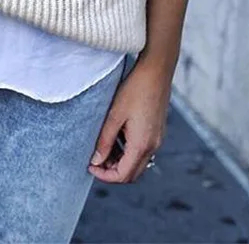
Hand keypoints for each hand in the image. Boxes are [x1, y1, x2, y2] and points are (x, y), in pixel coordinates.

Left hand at [88, 60, 170, 183]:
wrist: (156, 71)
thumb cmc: (135, 89)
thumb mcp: (114, 115)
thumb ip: (105, 140)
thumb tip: (96, 160)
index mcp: (142, 145)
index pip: (123, 175)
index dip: (104, 175)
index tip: (90, 166)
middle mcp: (153, 146)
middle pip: (132, 173)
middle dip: (112, 171)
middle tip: (96, 159)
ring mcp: (157, 139)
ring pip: (138, 163)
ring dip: (121, 162)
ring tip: (104, 147)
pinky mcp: (158, 131)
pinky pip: (143, 151)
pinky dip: (129, 152)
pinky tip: (117, 137)